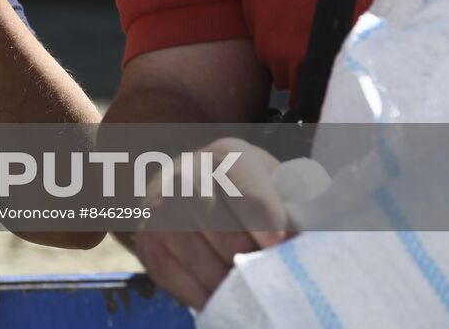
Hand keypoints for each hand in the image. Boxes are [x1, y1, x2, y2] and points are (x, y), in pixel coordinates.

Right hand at [131, 139, 291, 308]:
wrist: (190, 189)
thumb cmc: (247, 193)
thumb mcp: (275, 185)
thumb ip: (296, 207)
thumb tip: (302, 243)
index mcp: (227, 155)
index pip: (246, 192)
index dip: (266, 223)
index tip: (280, 247)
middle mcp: (186, 174)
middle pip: (220, 228)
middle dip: (246, 258)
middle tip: (266, 277)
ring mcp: (160, 206)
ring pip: (195, 255)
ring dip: (225, 280)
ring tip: (246, 289)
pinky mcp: (146, 239)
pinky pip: (172, 275)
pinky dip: (199, 293)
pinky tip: (218, 294)